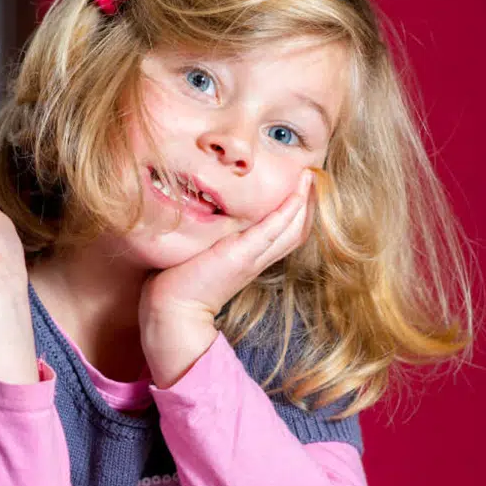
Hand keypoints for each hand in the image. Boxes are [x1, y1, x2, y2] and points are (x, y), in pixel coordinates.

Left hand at [139, 169, 314, 329]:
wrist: (173, 310)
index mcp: (251, 259)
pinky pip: (272, 231)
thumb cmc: (180, 281)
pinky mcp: (242, 256)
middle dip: (308, 203)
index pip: (284, 234)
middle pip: (296, 231)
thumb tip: (207, 213)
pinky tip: (297, 195)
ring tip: (309, 176)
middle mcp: (257, 259)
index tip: (300, 188)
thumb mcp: (204, 254)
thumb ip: (214, 238)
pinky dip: (287, 212)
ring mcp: (252, 258)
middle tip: (312, 175)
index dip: (297, 212)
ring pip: (291, 230)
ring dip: (304, 202)